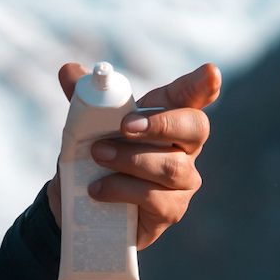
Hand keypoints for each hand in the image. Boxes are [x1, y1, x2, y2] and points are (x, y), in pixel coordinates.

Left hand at [45, 62, 220, 250]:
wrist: (83, 205)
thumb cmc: (96, 157)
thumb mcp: (86, 127)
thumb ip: (82, 98)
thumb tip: (68, 70)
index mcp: (168, 116)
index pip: (192, 96)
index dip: (203, 84)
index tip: (210, 72)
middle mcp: (185, 147)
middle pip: (194, 127)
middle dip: (161, 124)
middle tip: (125, 126)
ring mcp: (183, 180)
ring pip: (170, 166)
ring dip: (129, 159)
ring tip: (96, 155)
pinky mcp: (172, 210)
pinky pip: (154, 198)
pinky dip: (120, 189)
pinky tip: (97, 189)